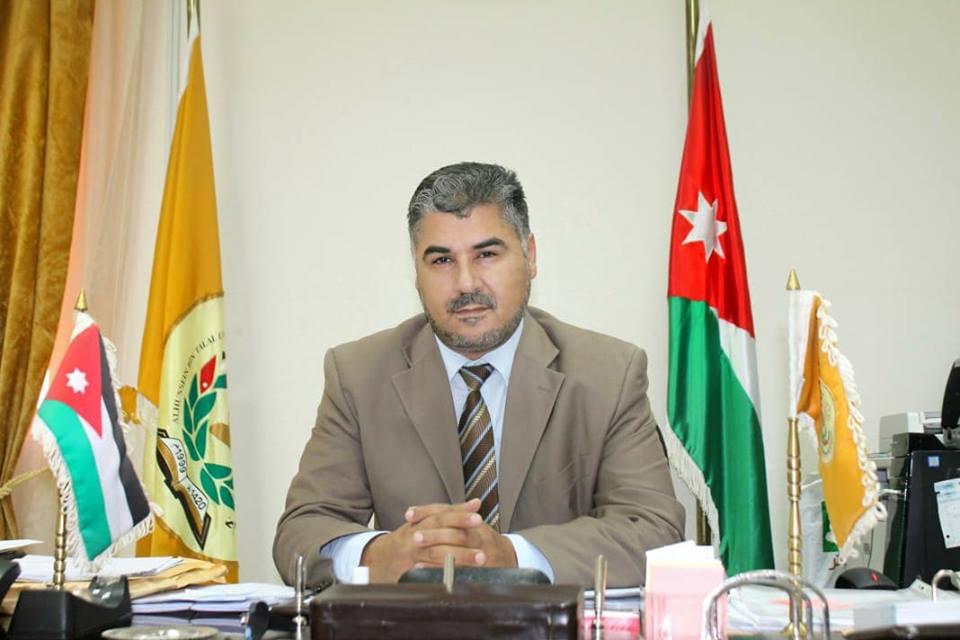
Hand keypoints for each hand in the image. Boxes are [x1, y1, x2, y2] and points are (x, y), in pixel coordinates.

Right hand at [359, 499, 515, 581]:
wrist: (376, 558)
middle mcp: (413, 533)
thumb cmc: (406, 540)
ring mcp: (409, 551)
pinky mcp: (406, 570)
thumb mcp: (425, 523)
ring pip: (435, 550)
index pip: (441, 513)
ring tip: (480, 558)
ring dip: (460, 555)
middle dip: (460, 526)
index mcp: (420, 521)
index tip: (478, 512)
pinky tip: (455, 575)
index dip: (459, 512)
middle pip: (437, 525)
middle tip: (480, 530)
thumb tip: (475, 503)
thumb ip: (449, 514)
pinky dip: (440, 571)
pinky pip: (424, 570)